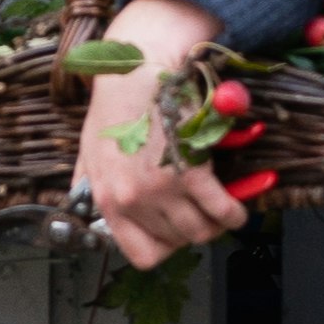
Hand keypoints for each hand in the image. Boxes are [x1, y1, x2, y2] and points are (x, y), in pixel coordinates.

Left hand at [70, 0, 241, 263]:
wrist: (138, 67)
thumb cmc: (116, 102)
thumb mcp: (89, 148)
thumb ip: (90, 181)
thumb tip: (84, 200)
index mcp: (108, 199)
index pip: (142, 255)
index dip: (166, 246)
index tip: (176, 231)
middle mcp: (133, 201)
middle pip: (179, 241)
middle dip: (195, 228)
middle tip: (203, 210)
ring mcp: (161, 189)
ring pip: (202, 231)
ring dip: (217, 222)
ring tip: (222, 206)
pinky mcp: (191, 172)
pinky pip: (224, 211)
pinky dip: (236, 211)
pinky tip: (238, 204)